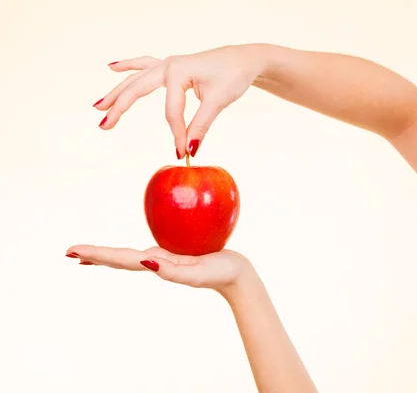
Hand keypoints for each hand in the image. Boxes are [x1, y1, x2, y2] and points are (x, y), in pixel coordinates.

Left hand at [65, 244, 251, 292]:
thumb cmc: (221, 273)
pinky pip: (145, 251)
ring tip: (87, 255)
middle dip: (95, 255)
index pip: (121, 259)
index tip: (72, 252)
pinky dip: (127, 251)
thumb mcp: (198, 273)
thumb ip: (173, 271)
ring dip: (107, 256)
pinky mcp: (174, 254)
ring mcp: (164, 260)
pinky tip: (129, 251)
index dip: (97, 254)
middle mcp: (156, 263)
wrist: (236, 275)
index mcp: (157, 266)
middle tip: (70, 252)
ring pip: (128, 256)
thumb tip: (146, 262)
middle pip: (119, 259)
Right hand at [94, 44, 265, 157]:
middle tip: (104, 126)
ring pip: (136, 78)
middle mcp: (168, 65)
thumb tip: (190, 150)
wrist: (243, 60)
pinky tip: (112, 66)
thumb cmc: (233, 76)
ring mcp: (168, 64)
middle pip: (138, 89)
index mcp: (178, 72)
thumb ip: (201, 125)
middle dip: (120, 108)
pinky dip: (130, 65)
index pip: (171, 111)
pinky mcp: (172, 67)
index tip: (183, 153)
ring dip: (118, 91)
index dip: (176, 134)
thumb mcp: (218, 102)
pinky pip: (145, 65)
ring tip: (99, 105)